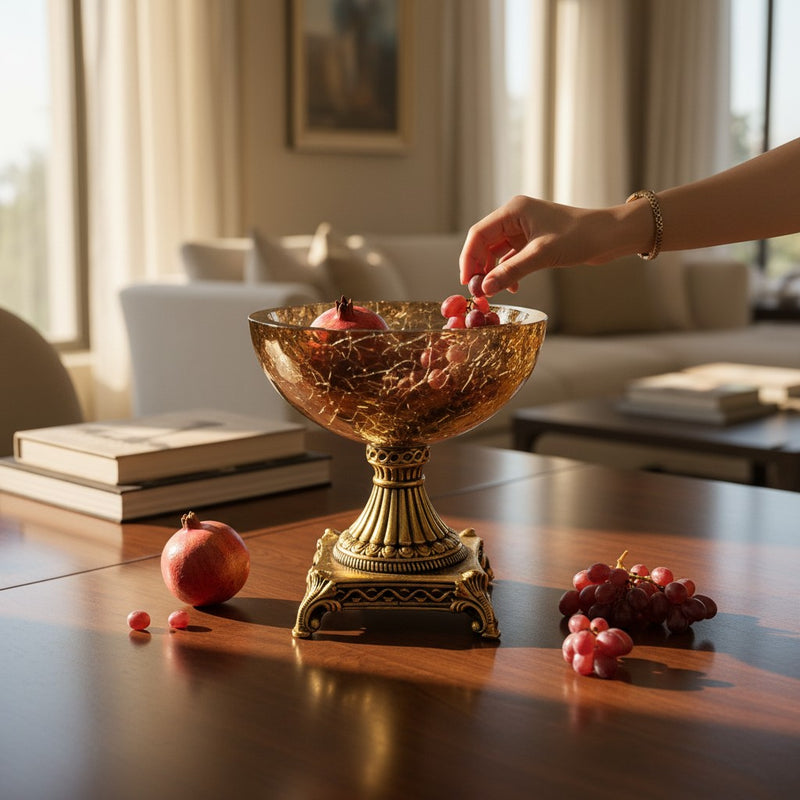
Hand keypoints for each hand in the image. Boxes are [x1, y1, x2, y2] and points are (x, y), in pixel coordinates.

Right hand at [459, 195, 609, 295]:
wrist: (610, 236)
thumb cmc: (580, 236)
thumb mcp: (542, 255)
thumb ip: (511, 271)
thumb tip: (484, 289)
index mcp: (514, 210)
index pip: (479, 234)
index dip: (468, 258)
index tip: (466, 282)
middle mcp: (516, 217)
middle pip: (485, 244)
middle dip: (479, 268)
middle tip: (477, 292)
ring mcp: (524, 230)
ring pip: (497, 253)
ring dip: (493, 272)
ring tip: (492, 293)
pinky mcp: (534, 242)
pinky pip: (511, 258)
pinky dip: (508, 272)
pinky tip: (512, 287)